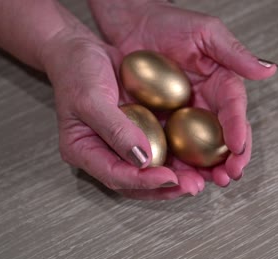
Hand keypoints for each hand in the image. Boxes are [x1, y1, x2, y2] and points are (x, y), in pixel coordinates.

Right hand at [40, 29, 203, 198]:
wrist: (83, 51)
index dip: (142, 181)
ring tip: (200, 179)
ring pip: (148, 171)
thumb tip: (143, 159)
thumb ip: (115, 129)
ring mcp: (120, 144)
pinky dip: (176, 157)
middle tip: (192, 186)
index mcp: (83, 150)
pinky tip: (196, 157)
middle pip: (134, 182)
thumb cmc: (78, 71)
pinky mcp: (137, 132)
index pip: (114, 175)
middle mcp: (103, 152)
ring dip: (175, 178)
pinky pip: (157, 149)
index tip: (169, 178)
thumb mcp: (91, 98)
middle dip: (164, 188)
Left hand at [90, 1, 277, 192]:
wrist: (131, 22)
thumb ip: (234, 53)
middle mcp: (204, 102)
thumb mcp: (206, 32)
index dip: (238, 129)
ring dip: (204, 167)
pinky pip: (170, 142)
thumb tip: (268, 70)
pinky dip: (176, 160)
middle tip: (228, 176)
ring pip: (198, 145)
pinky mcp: (160, 119)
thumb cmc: (168, 21)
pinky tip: (176, 173)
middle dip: (227, 159)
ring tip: (206, 183)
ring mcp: (182, 113)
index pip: (234, 110)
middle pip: (220, 135)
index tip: (238, 147)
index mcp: (219, 83)